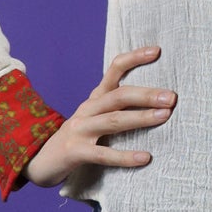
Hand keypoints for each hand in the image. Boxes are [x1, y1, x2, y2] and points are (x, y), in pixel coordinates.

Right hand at [25, 45, 174, 185]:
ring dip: (141, 118)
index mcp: (95, 98)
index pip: (114, 69)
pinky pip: (103, 154)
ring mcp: (80, 130)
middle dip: (146, 94)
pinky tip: (145, 158)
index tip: (157, 51)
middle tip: (172, 97)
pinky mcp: (76, 152)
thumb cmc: (78, 139)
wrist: (40, 160)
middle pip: (118, 96)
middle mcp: (87, 110)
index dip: (134, 58)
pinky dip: (125, 156)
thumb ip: (118, 109)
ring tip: (164, 116)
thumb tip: (158, 103)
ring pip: (113, 121)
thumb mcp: (96, 118)